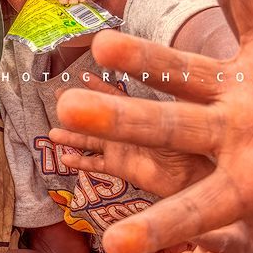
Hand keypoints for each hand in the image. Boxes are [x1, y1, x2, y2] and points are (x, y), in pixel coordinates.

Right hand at [50, 77, 212, 198]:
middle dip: (78, 105)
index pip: (115, 94)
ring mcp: (123, 148)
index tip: (81, 74)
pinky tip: (66, 158)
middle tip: (57, 95)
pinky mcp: (121, 168)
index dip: (98, 85)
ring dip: (73, 137)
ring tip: (53, 133)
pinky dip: (81, 162)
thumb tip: (161, 83)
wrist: (199, 179)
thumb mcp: (176, 122)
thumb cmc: (195, 146)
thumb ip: (160, 107)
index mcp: (141, 113)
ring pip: (91, 140)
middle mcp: (129, 128)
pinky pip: (96, 164)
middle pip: (97, 113)